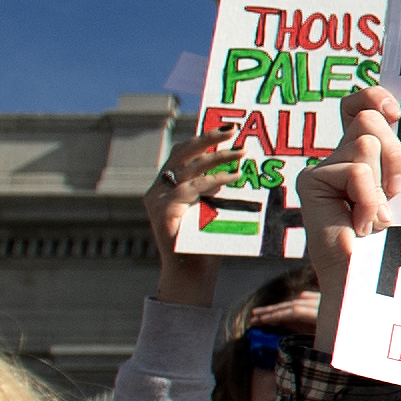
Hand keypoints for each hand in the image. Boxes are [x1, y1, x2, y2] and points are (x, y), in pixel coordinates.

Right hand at [143, 122, 250, 302]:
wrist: (192, 273)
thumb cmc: (206, 241)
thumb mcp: (211, 206)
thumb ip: (215, 186)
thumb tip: (240, 162)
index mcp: (166, 185)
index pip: (183, 153)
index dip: (203, 138)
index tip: (227, 127)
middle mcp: (158, 189)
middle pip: (183, 152)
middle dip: (209, 138)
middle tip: (234, 128)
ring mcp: (158, 200)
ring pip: (190, 168)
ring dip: (219, 157)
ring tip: (242, 152)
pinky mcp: (163, 212)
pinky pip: (193, 189)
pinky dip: (215, 180)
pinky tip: (234, 177)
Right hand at [305, 87, 400, 344]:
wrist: (367, 279)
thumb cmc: (393, 240)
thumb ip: (397, 157)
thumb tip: (398, 118)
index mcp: (362, 156)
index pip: (357, 106)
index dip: (372, 97)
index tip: (392, 110)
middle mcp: (338, 157)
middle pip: (369, 121)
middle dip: (393, 154)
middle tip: (394, 192)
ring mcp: (322, 169)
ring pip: (365, 143)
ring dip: (382, 181)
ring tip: (375, 214)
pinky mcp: (311, 181)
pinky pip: (355, 171)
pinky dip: (368, 199)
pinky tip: (361, 224)